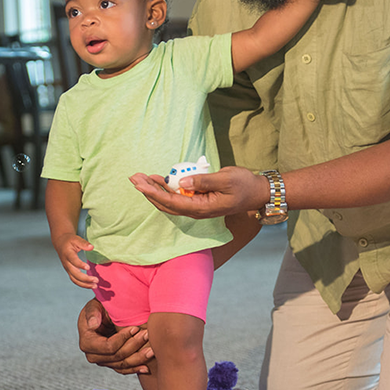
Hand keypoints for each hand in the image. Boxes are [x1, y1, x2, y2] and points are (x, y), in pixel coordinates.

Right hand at [55, 232, 96, 287]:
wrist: (60, 243)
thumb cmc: (69, 241)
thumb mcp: (75, 238)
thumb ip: (83, 243)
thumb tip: (91, 247)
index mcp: (67, 254)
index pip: (73, 260)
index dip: (80, 264)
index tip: (88, 267)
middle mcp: (66, 263)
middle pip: (74, 273)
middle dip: (85, 278)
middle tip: (96, 280)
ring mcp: (67, 269)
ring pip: (74, 279)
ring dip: (84, 284)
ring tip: (95, 286)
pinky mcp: (69, 271)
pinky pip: (75, 280)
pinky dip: (83, 284)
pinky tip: (91, 285)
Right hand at [78, 298, 152, 373]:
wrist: (104, 313)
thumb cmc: (99, 306)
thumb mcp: (94, 305)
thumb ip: (92, 313)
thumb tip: (93, 325)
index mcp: (87, 342)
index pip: (108, 346)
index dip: (123, 338)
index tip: (135, 327)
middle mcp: (92, 355)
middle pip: (117, 357)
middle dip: (134, 346)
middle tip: (148, 335)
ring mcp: (102, 361)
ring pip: (122, 365)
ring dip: (138, 358)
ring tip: (152, 350)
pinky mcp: (111, 364)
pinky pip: (123, 370)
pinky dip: (135, 369)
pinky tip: (147, 368)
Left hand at [128, 166, 268, 218]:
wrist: (256, 193)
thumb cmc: (244, 184)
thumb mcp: (225, 179)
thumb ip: (203, 181)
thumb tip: (182, 181)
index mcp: (201, 208)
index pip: (171, 202)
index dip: (153, 192)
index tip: (140, 182)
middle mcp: (196, 211)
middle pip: (165, 204)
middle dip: (148, 191)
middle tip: (134, 178)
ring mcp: (196, 207)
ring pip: (169, 202)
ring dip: (154, 190)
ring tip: (140, 177)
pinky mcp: (198, 202)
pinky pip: (177, 197)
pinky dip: (165, 189)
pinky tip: (157, 180)